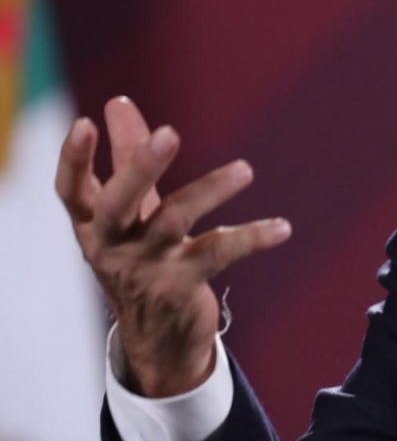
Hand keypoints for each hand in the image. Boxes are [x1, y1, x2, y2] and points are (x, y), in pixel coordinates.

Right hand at [54, 97, 290, 397]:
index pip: (70, 189)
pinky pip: (219, 253)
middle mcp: (111, 246)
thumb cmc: (141, 258)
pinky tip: (282, 228)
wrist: (157, 339)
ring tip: (245, 169)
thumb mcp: (130, 212)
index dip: (73, 159)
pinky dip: (252, 238)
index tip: (84, 123)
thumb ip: (128, 158)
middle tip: (169, 133)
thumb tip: (119, 102)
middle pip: (118, 202)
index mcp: (91, 224)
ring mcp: (145, 268)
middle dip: (142, 167)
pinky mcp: (181, 286)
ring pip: (175, 221)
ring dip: (211, 190)